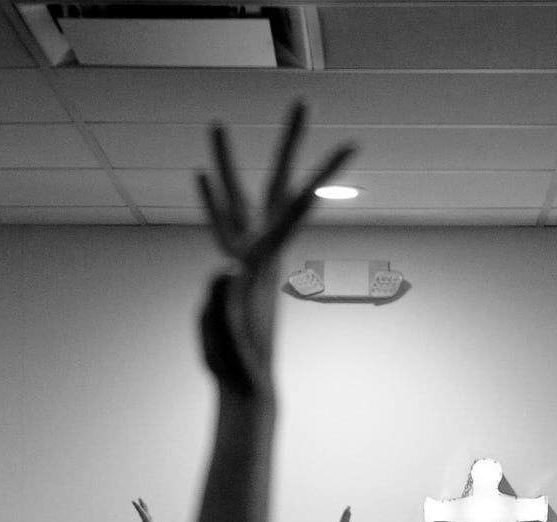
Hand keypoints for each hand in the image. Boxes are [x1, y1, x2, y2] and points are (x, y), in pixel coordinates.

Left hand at [133, 498, 160, 521]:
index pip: (144, 516)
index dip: (140, 508)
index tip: (135, 501)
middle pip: (144, 516)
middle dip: (142, 507)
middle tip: (139, 498)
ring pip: (146, 519)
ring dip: (145, 511)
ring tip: (144, 505)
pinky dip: (148, 519)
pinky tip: (148, 519)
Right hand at [196, 104, 354, 394]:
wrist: (246, 387)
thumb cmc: (240, 366)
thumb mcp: (229, 338)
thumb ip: (224, 304)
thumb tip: (223, 270)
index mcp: (267, 258)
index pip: (298, 204)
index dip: (324, 173)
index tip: (353, 143)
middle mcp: (262, 249)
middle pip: (275, 184)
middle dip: (287, 142)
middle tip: (301, 99)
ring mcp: (245, 256)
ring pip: (237, 196)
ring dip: (226, 160)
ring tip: (214, 123)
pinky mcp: (229, 267)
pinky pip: (219, 222)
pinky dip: (210, 197)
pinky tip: (202, 176)